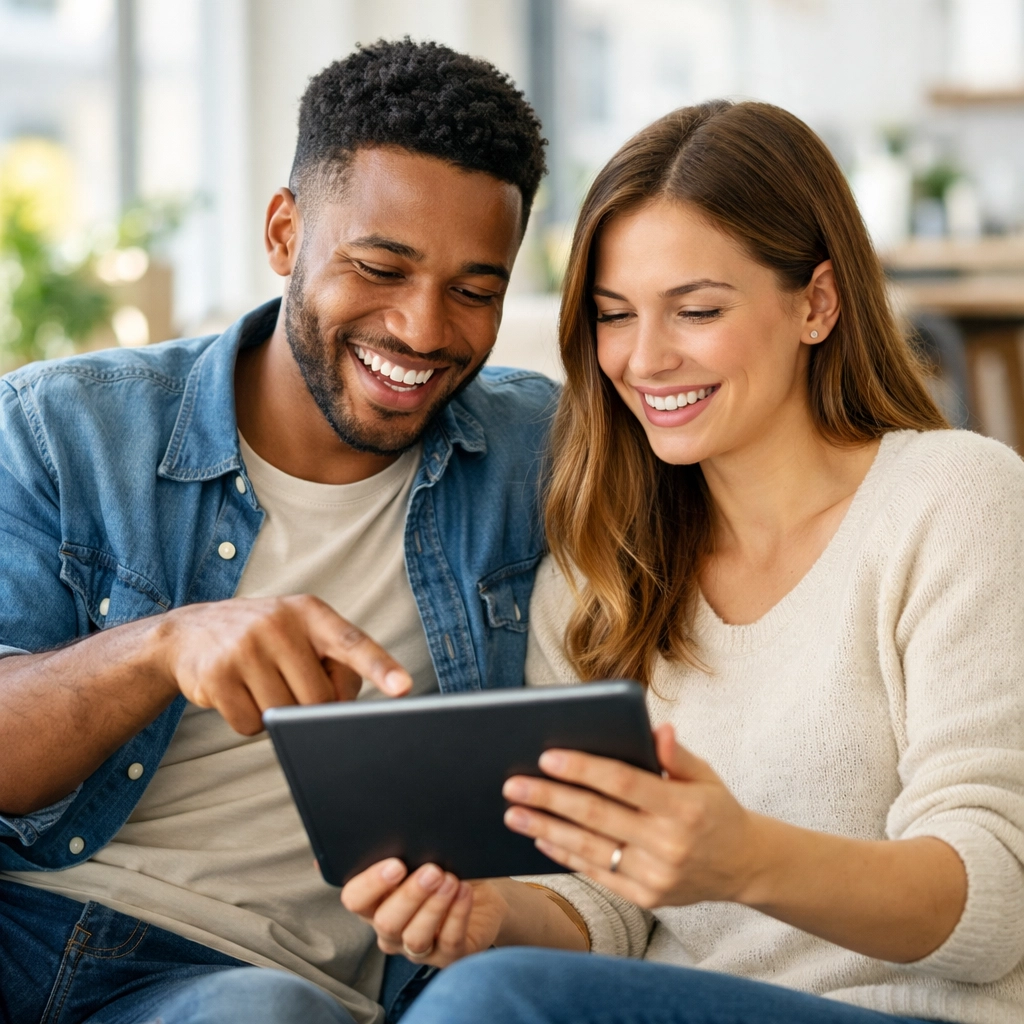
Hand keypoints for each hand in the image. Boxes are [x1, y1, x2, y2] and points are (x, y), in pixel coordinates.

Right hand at [156, 595, 411, 734]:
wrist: (189, 632)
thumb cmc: (265, 639)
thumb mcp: (303, 634)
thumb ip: (335, 665)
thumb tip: (344, 713)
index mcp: (311, 612)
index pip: (353, 643)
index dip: (380, 667)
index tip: (404, 688)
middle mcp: (279, 623)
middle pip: (319, 699)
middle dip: (310, 706)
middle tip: (290, 684)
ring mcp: (245, 648)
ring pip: (284, 715)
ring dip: (276, 714)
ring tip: (260, 682)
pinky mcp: (217, 676)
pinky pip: (251, 725)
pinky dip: (249, 721)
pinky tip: (238, 693)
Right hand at [341, 859, 507, 966]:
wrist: (479, 898)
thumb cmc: (443, 872)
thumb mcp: (423, 859)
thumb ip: (408, 851)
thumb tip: (399, 832)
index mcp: (375, 903)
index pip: (355, 899)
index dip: (371, 884)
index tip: (395, 864)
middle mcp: (390, 931)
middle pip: (386, 921)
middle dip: (410, 895)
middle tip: (432, 870)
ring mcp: (416, 949)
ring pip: (415, 937)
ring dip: (434, 906)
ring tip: (451, 880)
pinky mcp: (447, 957)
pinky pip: (448, 941)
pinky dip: (457, 915)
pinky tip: (464, 892)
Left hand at [502, 723, 760, 909]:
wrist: (744, 866)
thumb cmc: (716, 810)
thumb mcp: (706, 775)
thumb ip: (677, 754)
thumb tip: (655, 728)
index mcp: (684, 807)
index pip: (624, 783)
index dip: (583, 769)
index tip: (547, 757)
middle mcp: (669, 844)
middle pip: (597, 817)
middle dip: (550, 798)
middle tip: (513, 784)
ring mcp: (657, 876)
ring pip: (590, 849)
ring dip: (546, 829)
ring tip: (514, 812)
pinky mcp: (647, 898)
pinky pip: (598, 874)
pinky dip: (566, 855)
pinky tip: (541, 837)